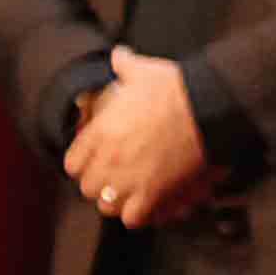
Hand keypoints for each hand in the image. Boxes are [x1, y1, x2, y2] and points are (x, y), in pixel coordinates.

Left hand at [62, 45, 215, 230]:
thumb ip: (124, 65)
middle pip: (88, 188)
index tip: (93, 163)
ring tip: (129, 195)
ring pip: (107, 206)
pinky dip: (140, 215)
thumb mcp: (142, 71)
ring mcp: (129, 178)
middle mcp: (109, 158)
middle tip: (114, 180)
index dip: (83, 165)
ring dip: (117, 202)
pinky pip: (133, 219)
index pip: (73, 163)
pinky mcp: (153, 193)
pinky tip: (148, 205)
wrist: (203, 107)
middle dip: (100, 185)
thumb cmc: (173, 88)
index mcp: (100, 131)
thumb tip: (120, 55)